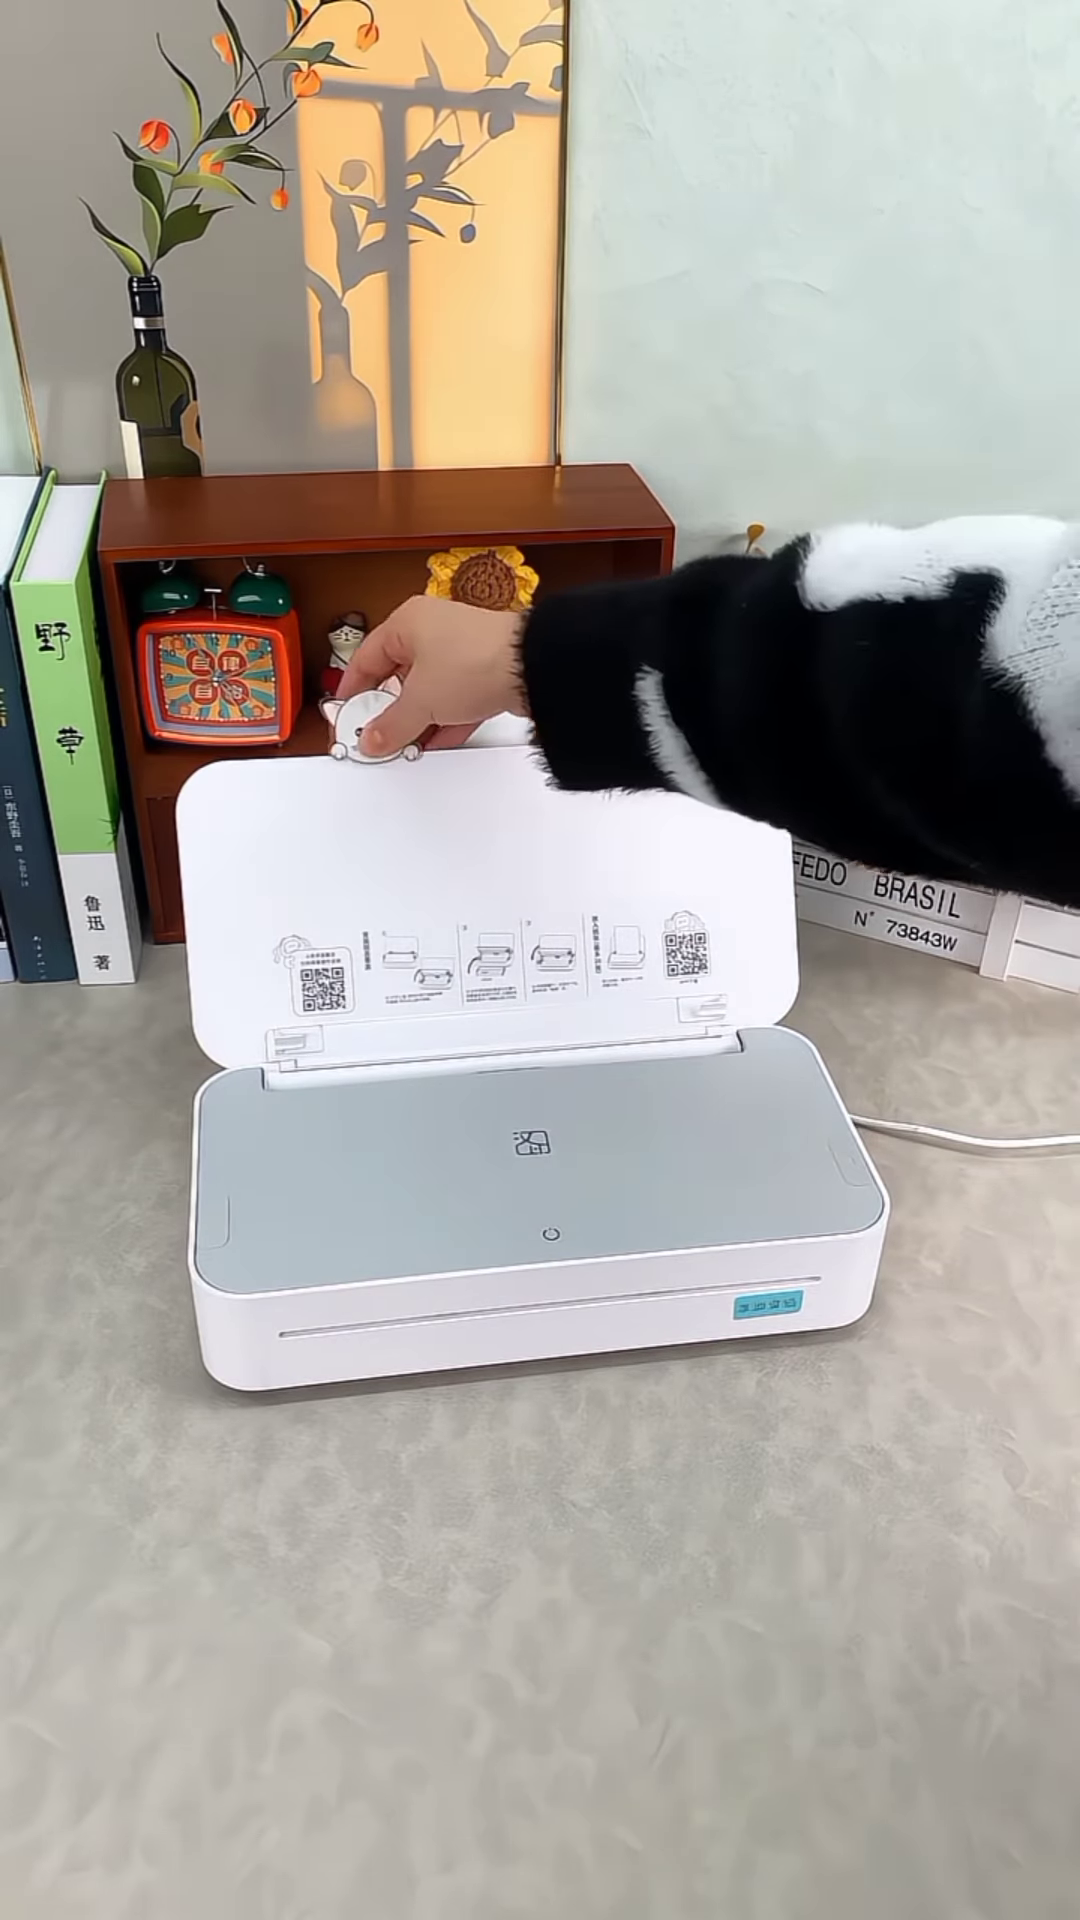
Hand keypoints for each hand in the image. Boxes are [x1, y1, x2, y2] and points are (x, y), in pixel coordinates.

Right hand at [336, 596, 526, 756]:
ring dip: (418, 719)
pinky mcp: (486, 671)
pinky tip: (435, 742)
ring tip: (404, 745)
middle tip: (376, 734)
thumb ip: (391, 725)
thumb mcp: (420, 702)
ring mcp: (462, 650)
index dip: (352, 689)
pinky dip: (445, 721)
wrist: (532, 668)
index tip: (345, 714)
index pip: (366, 658)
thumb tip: (372, 739)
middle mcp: (434, 630)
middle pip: (399, 675)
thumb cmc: (473, 661)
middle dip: (389, 710)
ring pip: (430, 690)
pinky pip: (456, 700)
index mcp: (407, 622)